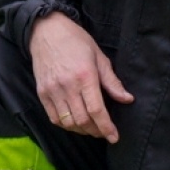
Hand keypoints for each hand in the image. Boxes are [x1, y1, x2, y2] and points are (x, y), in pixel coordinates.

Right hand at [28, 12, 133, 142]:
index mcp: (85, 76)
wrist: (47, 32)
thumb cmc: (76, 41)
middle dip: (96, 131)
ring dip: (81, 130)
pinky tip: (75, 122)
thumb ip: (112, 82)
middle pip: (82, 120)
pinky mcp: (42, 93)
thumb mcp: (99, 57)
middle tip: (104, 132)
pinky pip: (54, 118)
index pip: (96, 110)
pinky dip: (66, 125)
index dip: (106, 127)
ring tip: (91, 128)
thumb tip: (127, 99)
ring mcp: (52, 91)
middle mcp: (67, 86)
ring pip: (68, 122)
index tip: (114, 137)